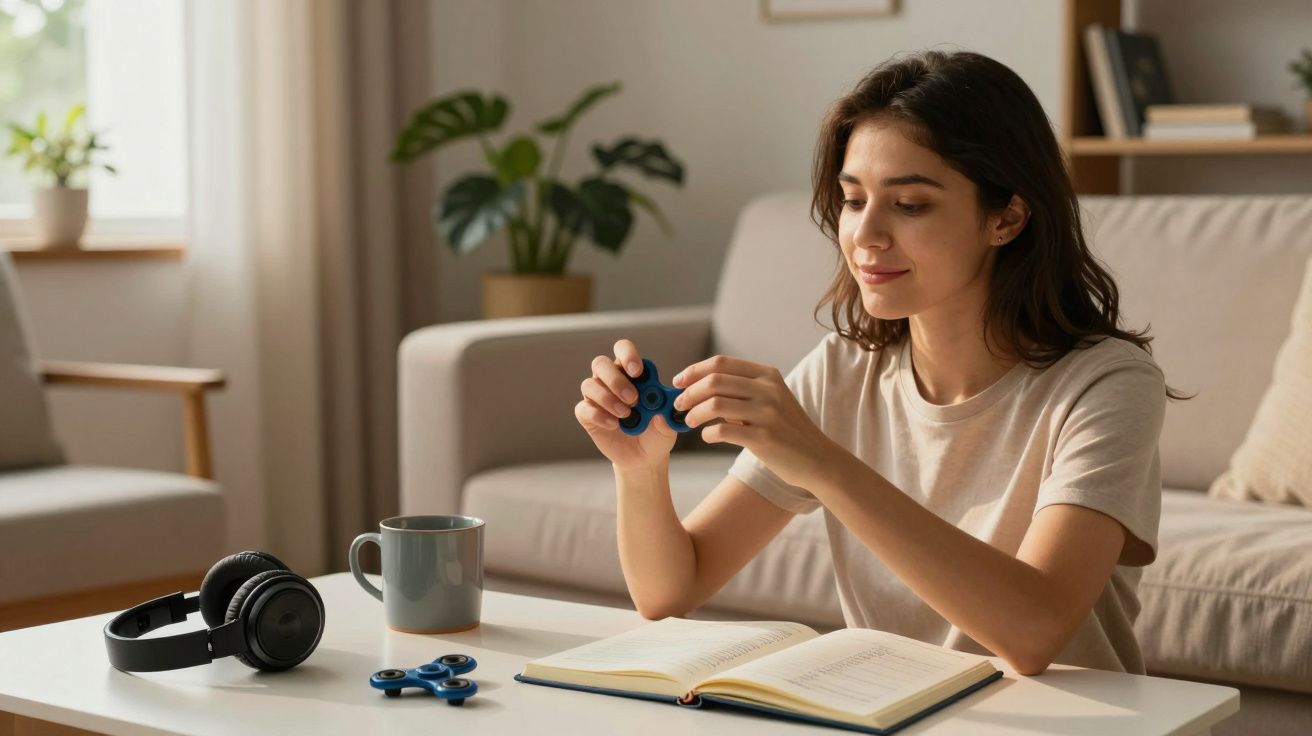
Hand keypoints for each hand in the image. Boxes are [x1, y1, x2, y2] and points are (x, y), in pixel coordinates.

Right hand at [575, 339, 678, 470]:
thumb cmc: (656, 433)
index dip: (627, 355)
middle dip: (616, 380)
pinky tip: (614, 425)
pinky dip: (598, 416)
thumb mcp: (667, 427)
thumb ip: (666, 418)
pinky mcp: (587, 415)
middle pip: (600, 364)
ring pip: (589, 384)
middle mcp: (610, 380)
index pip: (622, 350)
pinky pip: (583, 409)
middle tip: (633, 398)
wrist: (643, 457)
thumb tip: (659, 414)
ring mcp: (596, 397)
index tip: (638, 371)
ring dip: (608, 398)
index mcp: (631, 372)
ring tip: (627, 415)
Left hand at [671, 354, 838, 488]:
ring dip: (694, 412)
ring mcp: (767, 413)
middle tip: (678, 404)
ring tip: (687, 421)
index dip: (694, 370)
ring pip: (715, 404)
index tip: (678, 381)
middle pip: (714, 381)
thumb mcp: (770, 401)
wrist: (817, 459)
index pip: (721, 363)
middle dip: (688, 392)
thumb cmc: (787, 430)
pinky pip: (723, 430)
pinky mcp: (764, 437)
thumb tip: (700, 388)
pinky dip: (708, 433)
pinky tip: (708, 436)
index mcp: (767, 375)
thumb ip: (741, 391)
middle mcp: (768, 389)